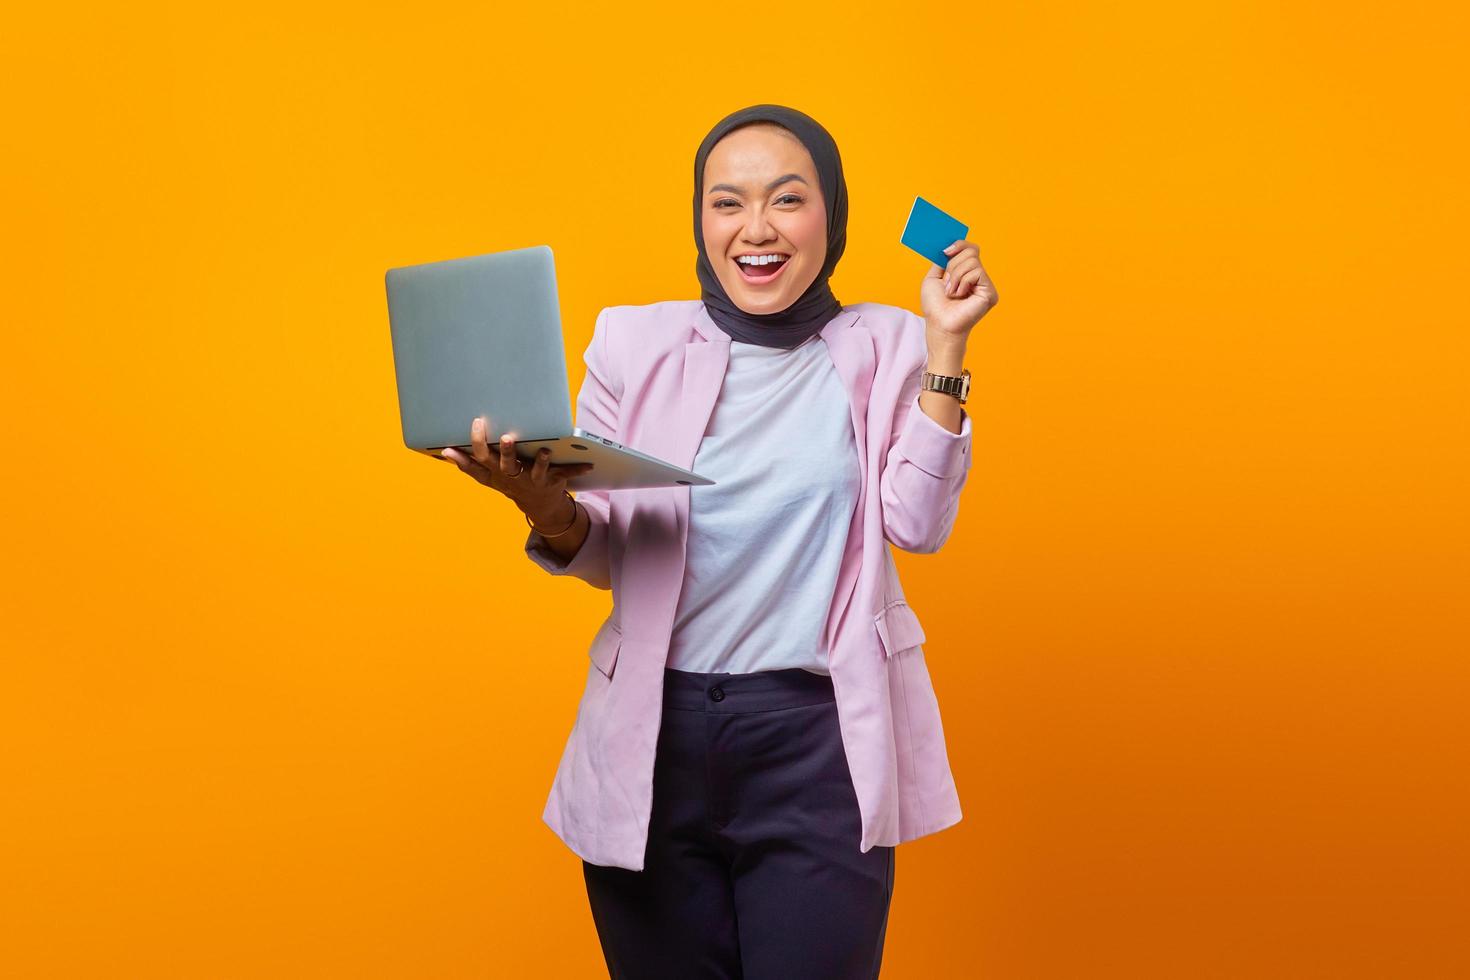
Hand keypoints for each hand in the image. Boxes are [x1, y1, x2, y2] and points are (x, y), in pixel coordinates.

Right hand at [440, 415, 593, 523]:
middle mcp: (512, 478)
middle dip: (506, 453)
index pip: (479, 462)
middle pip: (506, 466)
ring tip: (545, 451)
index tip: (472, 428)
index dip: (473, 448)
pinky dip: (577, 469)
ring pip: (535, 471)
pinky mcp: (552, 482)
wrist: (538, 505)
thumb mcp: (487, 476)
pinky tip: (588, 464)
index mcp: (495, 474)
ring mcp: (532, 481)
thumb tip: (443, 451)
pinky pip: (565, 474)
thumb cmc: (509, 482)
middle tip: (507, 437)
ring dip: (541, 462)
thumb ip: (467, 463)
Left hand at [920, 239, 998, 338]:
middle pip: (971, 251)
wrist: (939, 325)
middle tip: (946, 283)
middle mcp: (978, 277)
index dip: (959, 244)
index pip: (970, 248)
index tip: (945, 251)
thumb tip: (948, 245)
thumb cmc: (935, 306)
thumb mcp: (933, 277)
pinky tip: (960, 296)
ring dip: (955, 276)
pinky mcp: (990, 292)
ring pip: (972, 260)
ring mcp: (985, 284)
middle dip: (953, 265)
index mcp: (966, 272)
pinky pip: (976, 272)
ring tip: (951, 293)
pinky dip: (962, 282)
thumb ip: (942, 260)